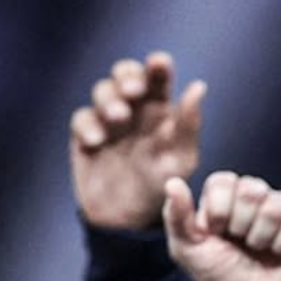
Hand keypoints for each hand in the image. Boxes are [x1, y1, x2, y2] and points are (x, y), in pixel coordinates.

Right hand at [70, 52, 204, 229]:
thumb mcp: (181, 157)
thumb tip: (198, 86)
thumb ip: (188, 124)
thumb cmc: (162, 183)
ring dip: (109, 99)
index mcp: (160, 107)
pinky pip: (82, 118)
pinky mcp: (85, 135)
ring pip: (102, 91)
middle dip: (127, 76)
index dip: (157, 65)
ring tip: (118, 117)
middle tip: (134, 92)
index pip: (158, 76)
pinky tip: (96, 140)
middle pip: (125, 74)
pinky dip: (87, 124)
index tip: (159, 63)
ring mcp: (107, 119)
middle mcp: (134, 107)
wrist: (129, 217)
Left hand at [163, 171, 280, 280]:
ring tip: (258, 249)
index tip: (216, 233)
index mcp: (227, 194)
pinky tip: (278, 253)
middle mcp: (257, 195)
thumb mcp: (186, 248)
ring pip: (275, 206)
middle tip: (240, 243)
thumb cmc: (216, 273)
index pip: (224, 181)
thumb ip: (177, 216)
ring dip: (261, 237)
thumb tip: (173, 182)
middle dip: (241, 225)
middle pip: (252, 190)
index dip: (219, 210)